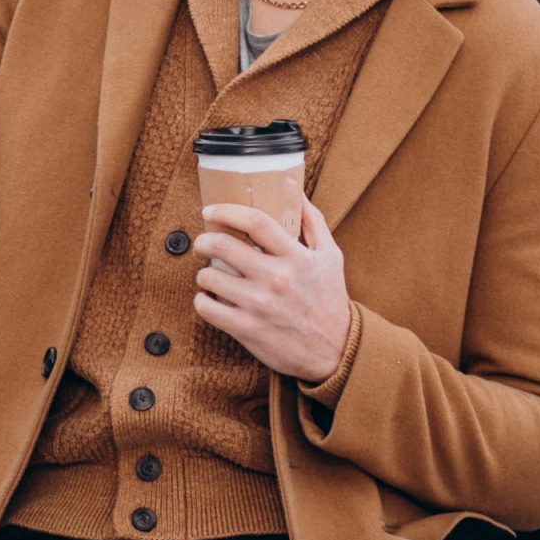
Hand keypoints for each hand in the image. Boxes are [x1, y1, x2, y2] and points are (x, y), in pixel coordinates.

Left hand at [191, 196, 350, 383]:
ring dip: (203, 272)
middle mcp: (276, 279)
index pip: (256, 222)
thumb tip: (293, 188)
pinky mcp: (247, 329)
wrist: (337, 351)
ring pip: (209, 277)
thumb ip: (312, 221)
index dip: (227, 211)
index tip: (210, 211)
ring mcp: (260, 305)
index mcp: (296, 257)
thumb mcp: (330, 257)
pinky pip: (207, 308)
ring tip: (209, 273)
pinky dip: (202, 300)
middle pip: (223, 246)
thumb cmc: (330, 300)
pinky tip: (210, 298)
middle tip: (202, 243)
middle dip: (204, 240)